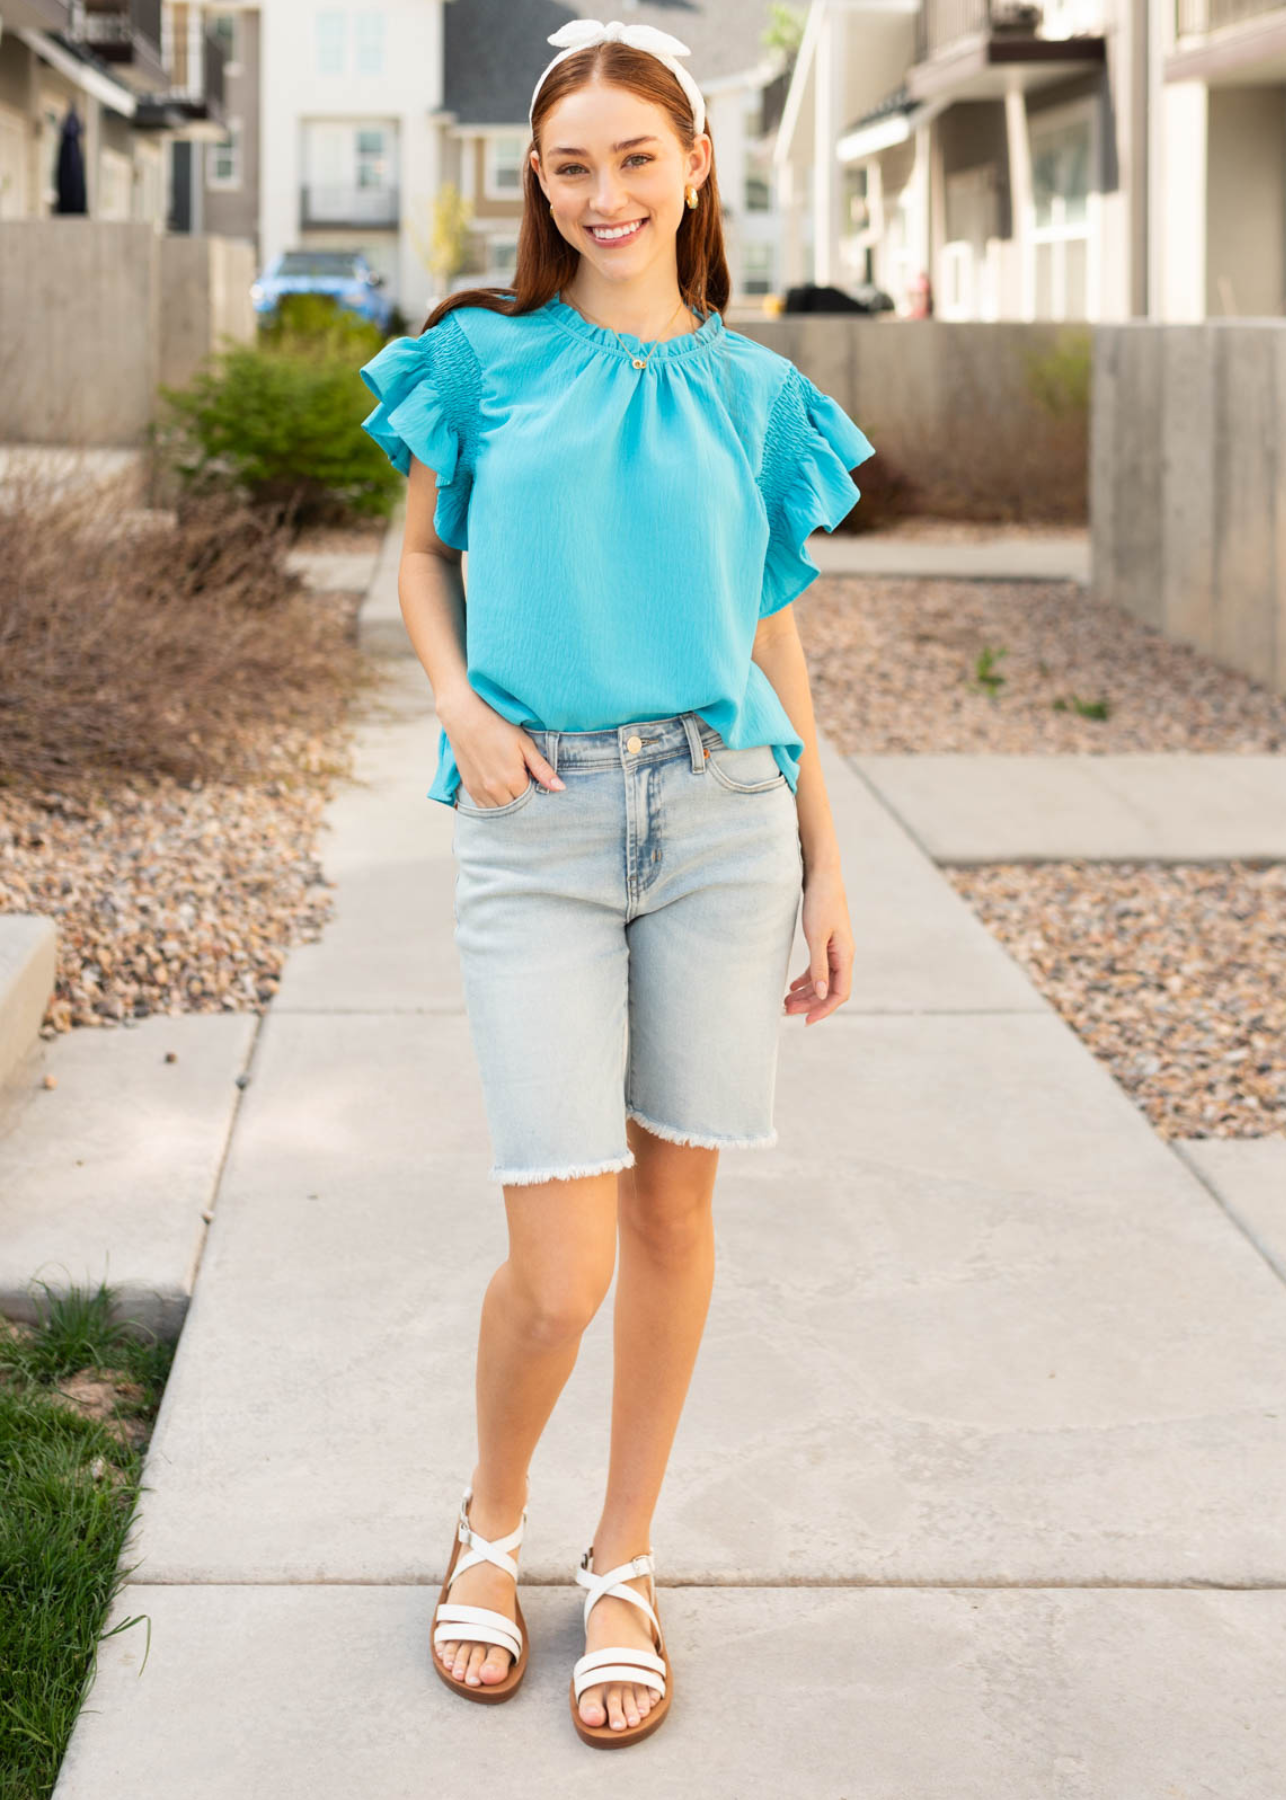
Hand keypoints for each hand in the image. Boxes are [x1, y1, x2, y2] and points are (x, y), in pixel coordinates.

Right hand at [444, 692, 565, 807]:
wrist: (464, 717)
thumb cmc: (498, 726)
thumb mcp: (525, 745)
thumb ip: (542, 769)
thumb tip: (561, 789)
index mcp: (513, 780)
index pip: (532, 800)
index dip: (536, 791)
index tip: (535, 779)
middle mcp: (495, 790)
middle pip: (517, 808)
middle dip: (523, 799)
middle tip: (524, 781)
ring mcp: (480, 791)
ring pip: (501, 811)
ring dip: (509, 803)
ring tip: (512, 785)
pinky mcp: (470, 788)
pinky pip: (485, 808)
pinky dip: (494, 804)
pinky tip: (499, 790)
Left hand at [784, 865, 852, 1024]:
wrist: (822, 875)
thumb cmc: (820, 902)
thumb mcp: (816, 936)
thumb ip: (819, 966)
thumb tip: (823, 994)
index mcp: (845, 955)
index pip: (840, 993)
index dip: (824, 1009)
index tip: (805, 1021)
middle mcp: (843, 955)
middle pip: (829, 989)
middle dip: (809, 1003)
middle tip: (786, 1012)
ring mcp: (835, 949)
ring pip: (823, 980)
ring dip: (806, 992)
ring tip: (785, 1002)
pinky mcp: (826, 941)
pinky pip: (818, 968)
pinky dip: (806, 979)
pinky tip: (791, 985)